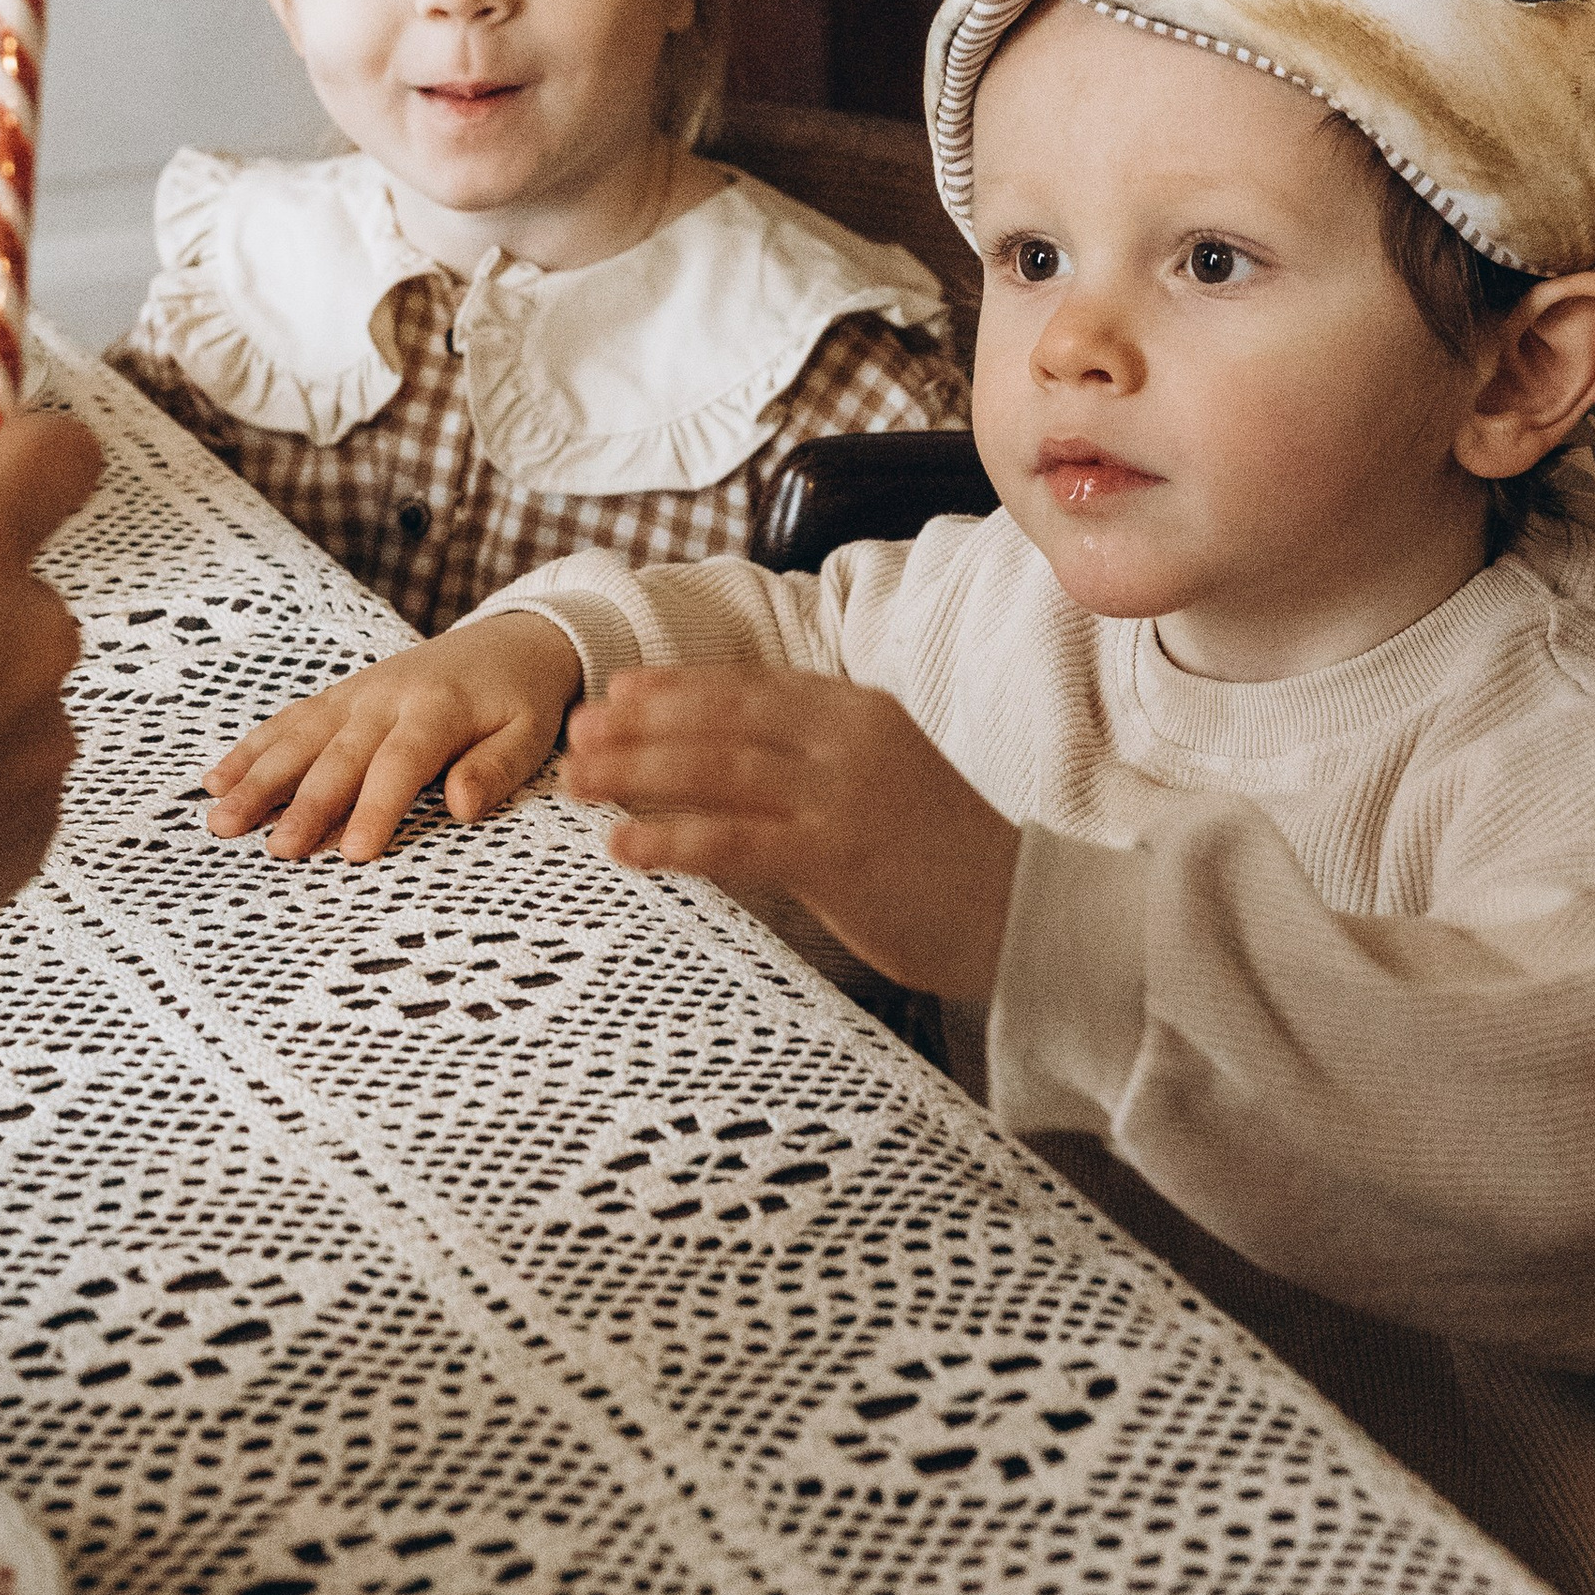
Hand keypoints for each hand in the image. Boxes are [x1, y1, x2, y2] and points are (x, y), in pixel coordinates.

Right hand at [203, 611, 582, 861]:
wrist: (510, 639)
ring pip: (300, 738)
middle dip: (305, 804)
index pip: (402, 762)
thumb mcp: (529, 734)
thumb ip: (495, 769)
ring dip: (259, 779)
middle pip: (340, 755)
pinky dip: (252, 749)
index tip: (355, 851)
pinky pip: (289, 721)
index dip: (376, 807)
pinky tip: (217, 779)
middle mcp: (388, 698)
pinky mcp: (339, 697)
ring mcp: (356, 695)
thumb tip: (462, 807)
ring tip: (222, 819)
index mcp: (439, 708)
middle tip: (277, 850)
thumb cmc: (520, 699)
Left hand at [564, 668, 1017, 1001]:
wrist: (1019, 911)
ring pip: (717, 769)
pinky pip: (735, 841)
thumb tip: (719, 755)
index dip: (674, 685)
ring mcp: (843, 793)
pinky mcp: (838, 855)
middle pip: (720, 718)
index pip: (746, 683)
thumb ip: (810, 754)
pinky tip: (623, 846)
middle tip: (575, 735)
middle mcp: (846, 737)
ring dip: (636, 773)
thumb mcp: (878, 773)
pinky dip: (672, 839)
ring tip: (577, 781)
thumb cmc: (937, 853)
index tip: (615, 692)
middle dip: (639, 724)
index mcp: (855, 708)